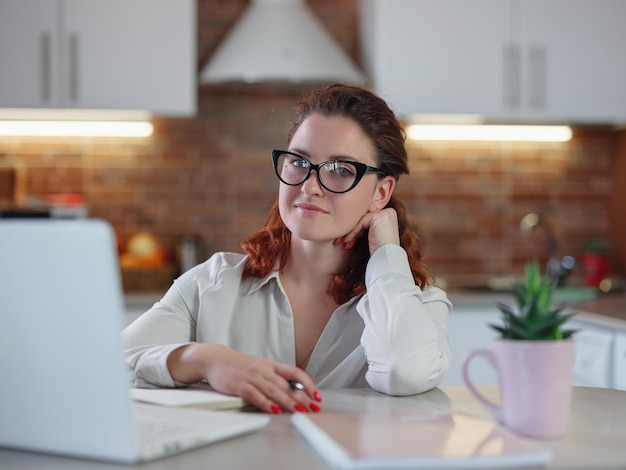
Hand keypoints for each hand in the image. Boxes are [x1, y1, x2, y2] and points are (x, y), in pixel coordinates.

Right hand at [168, 343, 321, 413]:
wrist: (215, 358)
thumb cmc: (238, 365)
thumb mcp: (259, 368)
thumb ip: (274, 377)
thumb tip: (293, 390)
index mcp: (270, 364)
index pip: (295, 372)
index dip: (307, 383)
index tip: (316, 395)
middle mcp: (263, 369)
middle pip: (286, 384)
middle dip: (302, 397)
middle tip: (313, 408)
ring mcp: (251, 376)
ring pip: (273, 390)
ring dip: (287, 401)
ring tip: (298, 410)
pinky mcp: (239, 385)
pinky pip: (255, 394)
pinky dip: (266, 403)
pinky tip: (274, 410)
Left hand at [335, 208, 399, 253]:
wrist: (386, 259)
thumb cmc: (379, 252)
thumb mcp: (373, 236)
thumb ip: (366, 226)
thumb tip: (349, 222)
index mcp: (388, 215)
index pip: (367, 218)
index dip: (356, 229)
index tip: (346, 239)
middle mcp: (388, 212)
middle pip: (363, 218)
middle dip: (351, 230)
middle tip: (340, 240)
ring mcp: (385, 213)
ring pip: (360, 220)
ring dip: (349, 232)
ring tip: (343, 242)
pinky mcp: (379, 217)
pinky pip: (360, 223)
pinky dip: (352, 233)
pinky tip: (347, 242)